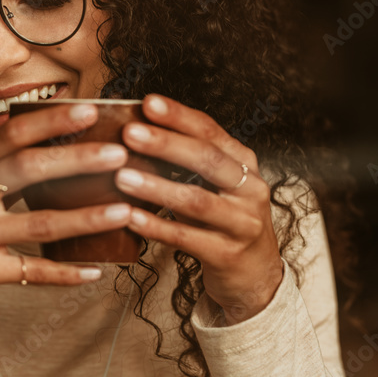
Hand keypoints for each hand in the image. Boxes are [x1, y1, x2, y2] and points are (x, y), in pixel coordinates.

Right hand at [0, 103, 133, 336]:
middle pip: (27, 171)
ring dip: (86, 218)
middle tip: (118, 154)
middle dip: (76, 160)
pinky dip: (66, 273)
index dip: (50, 121)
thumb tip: (58, 144)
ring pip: (39, 223)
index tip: (88, 109)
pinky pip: (32, 271)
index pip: (10, 136)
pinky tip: (95, 270)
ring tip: (124, 210)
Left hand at [115, 95, 283, 324]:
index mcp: (244, 162)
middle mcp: (250, 189)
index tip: (147, 103)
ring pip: (196, 201)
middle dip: (166, 144)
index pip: (210, 131)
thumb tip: (134, 130)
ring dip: (156, 187)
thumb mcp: (214, 184)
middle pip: (207, 160)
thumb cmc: (222, 218)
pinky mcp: (227, 255)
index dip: (179, 116)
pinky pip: (186, 238)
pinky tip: (130, 217)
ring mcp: (242, 224)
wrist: (255, 273)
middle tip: (130, 133)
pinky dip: (156, 226)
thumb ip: (185, 160)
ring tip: (122, 176)